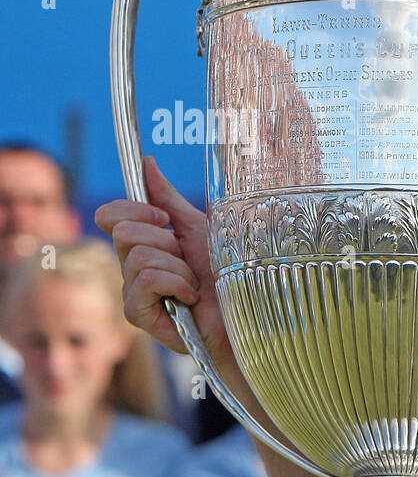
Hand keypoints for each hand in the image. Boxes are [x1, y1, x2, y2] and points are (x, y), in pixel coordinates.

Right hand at [94, 156, 238, 382]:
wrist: (247, 311)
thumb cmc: (227, 274)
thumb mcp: (199, 227)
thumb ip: (168, 198)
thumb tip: (145, 162)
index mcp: (144, 245)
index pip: (110, 215)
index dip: (135, 208)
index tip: (165, 219)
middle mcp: (132, 268)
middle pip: (123, 231)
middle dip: (165, 240)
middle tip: (187, 259)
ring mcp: (133, 292)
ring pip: (137, 256)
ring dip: (178, 267)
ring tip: (195, 283)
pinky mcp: (138, 314)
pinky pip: (146, 281)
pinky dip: (176, 284)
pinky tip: (191, 298)